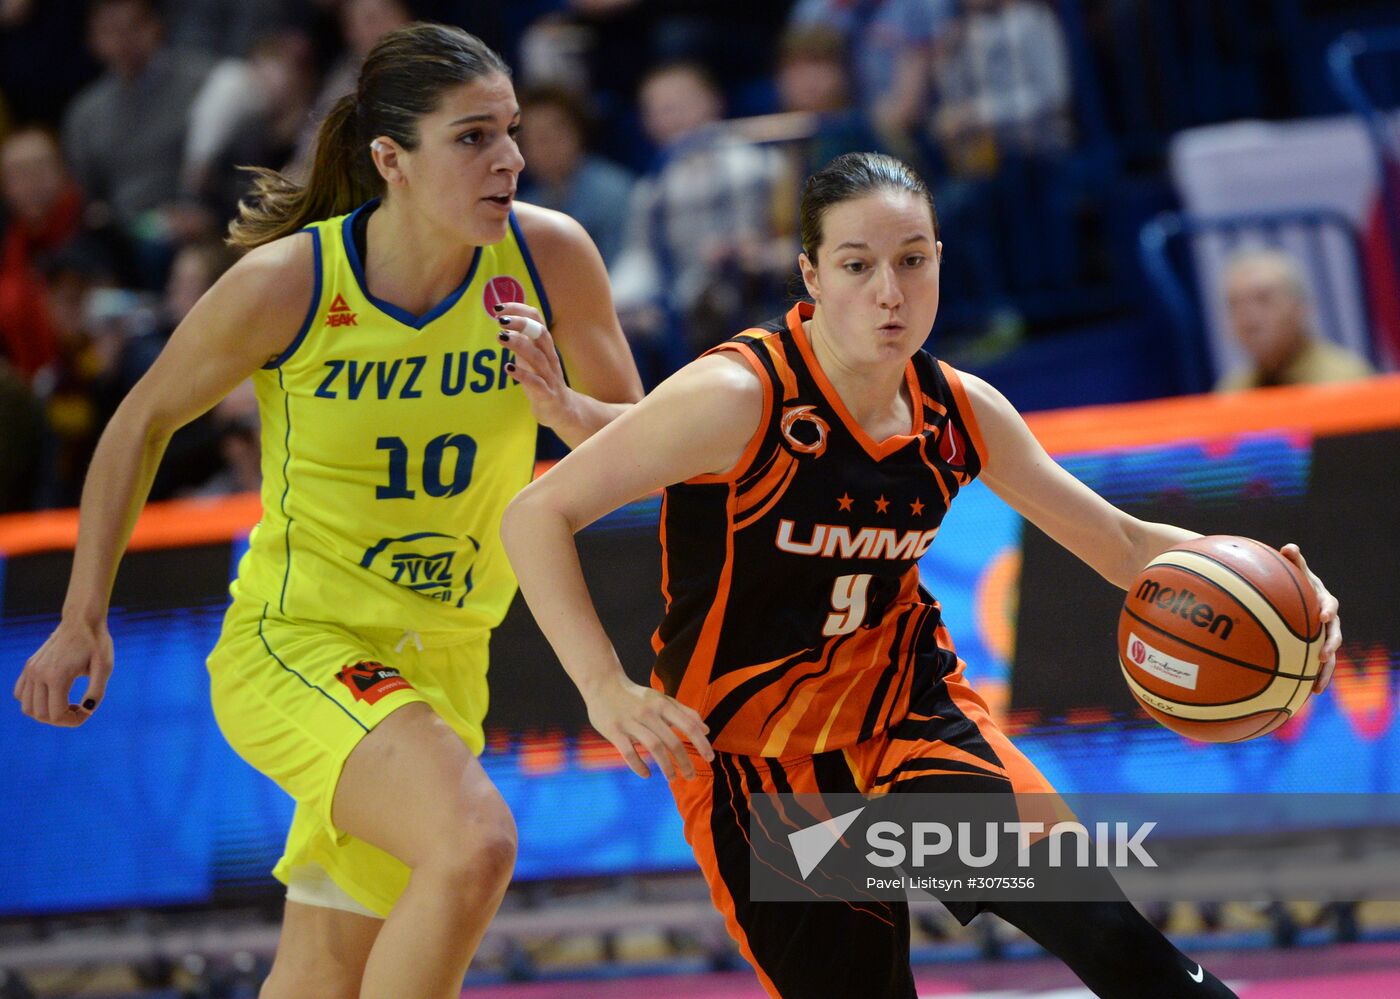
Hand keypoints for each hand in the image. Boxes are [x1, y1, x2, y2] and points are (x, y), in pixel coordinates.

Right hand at [13, 618, 112, 726]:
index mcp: (57, 676)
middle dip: (61, 719)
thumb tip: (88, 710)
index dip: (73, 721)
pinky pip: (21, 694)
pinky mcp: (29, 667)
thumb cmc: (96, 643)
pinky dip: (34, 702)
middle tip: (79, 709)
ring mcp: (30, 670)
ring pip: (27, 708)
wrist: (81, 620)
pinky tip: (53, 695)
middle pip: (40, 715)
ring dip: (46, 713)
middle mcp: (38, 674)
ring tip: (66, 703)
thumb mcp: (105, 667)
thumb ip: (97, 691)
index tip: (87, 712)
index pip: (56, 715)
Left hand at [494, 302, 578, 432]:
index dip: (518, 310)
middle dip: (521, 323)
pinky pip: (536, 382)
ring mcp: (549, 376)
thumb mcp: (532, 357)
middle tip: (500, 320)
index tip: (499, 307)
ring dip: (519, 345)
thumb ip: (522, 341)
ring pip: (537, 356)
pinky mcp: (546, 394)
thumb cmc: (543, 381)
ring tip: (501, 337)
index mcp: (545, 346)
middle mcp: (550, 358)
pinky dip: (522, 374)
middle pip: (539, 334)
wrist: (563, 412)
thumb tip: (505, 321)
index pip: (536, 319)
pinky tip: (508, 369)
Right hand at [581, 672, 712, 779]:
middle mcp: (648, 712)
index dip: (701, 743)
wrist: (603, 684)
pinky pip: (629, 752)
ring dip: (666, 766)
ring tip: (673, 778)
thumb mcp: (662, 700)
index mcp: (662, 704)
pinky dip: (639, 766)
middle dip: (684, 761)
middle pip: (672, 741)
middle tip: (691, 776)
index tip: (710, 758)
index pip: (688, 725)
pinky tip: (647, 775)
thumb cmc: (637, 696)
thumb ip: (685, 713)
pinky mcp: (614, 731)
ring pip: (654, 747)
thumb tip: (706, 730)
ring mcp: (630, 722)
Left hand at [1279, 543, 1340, 693]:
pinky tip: (1307, 695)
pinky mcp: (1315, 650)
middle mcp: (1328, 622)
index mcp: (1324, 601)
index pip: (1329, 605)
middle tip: (1322, 655)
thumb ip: (1293, 561)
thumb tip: (1290, 547)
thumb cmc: (1296, 583)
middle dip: (1330, 645)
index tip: (1323, 615)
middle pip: (1335, 635)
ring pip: (1330, 656)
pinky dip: (1314, 679)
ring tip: (1316, 686)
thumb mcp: (1295, 572)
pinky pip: (1317, 667)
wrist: (1300, 597)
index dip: (1328, 610)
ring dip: (1325, 671)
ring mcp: (1323, 637)